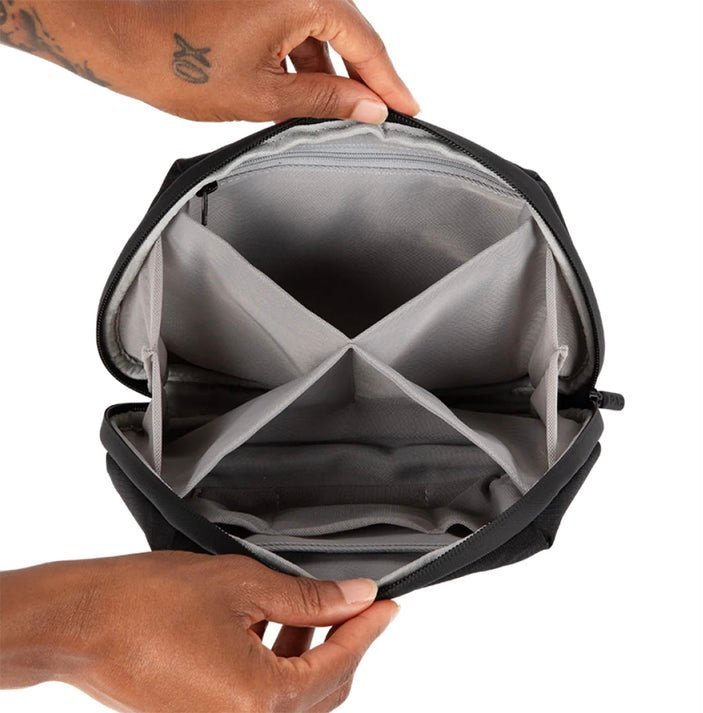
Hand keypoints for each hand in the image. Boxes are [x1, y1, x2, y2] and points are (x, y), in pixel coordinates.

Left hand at [0, 0, 418, 122]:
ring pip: (323, 35)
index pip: (365, 44)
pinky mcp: (260, 0)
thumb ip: (326, 100)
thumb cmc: (185, 68)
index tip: (410, 109)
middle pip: (348, 35)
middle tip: (385, 117)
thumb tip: (372, 109)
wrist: (130, 45)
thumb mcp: (266, 96)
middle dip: (365, 80)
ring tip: (343, 118)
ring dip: (333, 76)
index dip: (390, 82)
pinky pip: (299, 31)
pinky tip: (310, 97)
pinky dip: (308, 64)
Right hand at [0, 552, 397, 711]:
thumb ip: (310, 599)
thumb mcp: (244, 587)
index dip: (368, 629)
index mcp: (259, 702)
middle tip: (359, 604)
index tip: (388, 605)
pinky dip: (279, 667)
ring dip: (311, 655)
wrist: (84, 621)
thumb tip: (357, 596)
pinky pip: (261, 703)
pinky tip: (278, 626)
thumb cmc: (149, 601)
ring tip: (314, 609)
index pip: (338, 665)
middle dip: (345, 644)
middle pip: (322, 691)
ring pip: (294, 699)